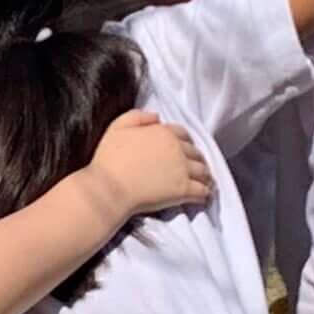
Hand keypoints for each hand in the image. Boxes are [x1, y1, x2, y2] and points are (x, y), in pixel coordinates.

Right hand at [91, 107, 213, 219]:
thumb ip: (137, 116)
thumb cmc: (109, 159)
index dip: (184, 142)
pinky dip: (204, 193)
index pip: (183, 134)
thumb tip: (157, 117)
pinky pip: (202, 191)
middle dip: (195, 159)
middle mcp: (178, 149)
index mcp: (164, 133)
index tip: (182, 151)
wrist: (109, 189)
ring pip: (203, 171)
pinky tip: (201, 197)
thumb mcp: (117, 127)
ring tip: (201, 182)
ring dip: (203, 176)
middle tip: (193, 168)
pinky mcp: (184, 190)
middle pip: (196, 153)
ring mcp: (183, 169)